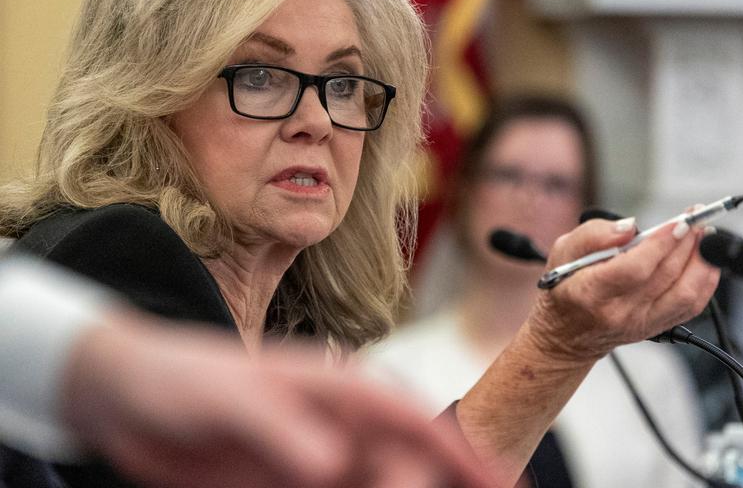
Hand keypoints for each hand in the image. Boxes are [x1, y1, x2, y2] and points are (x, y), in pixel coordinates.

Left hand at [61, 314, 495, 487]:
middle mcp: (338, 425)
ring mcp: (319, 458)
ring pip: (380, 483)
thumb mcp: (230, 398)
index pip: (412, 422)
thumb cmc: (184, 378)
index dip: (461, 453)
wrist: (128, 397)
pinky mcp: (291, 484)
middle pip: (406, 461)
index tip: (501, 484)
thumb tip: (331, 463)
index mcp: (338, 391)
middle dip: (426, 483)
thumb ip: (279, 426)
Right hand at [527, 217, 719, 361]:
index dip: (661, 243)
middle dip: (687, 242)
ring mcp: (642, 323)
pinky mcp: (657, 327)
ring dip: (702, 261)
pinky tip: (705, 259)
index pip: (636, 268)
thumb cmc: (565, 286)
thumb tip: (629, 227)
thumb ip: (593, 235)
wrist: (567, 334)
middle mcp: (620, 313)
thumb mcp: (563, 251)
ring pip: (686, 293)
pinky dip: (705, 280)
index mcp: (592, 292)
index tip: (678, 221)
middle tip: (697, 218)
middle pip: (665, 276)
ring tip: (703, 235)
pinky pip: (691, 305)